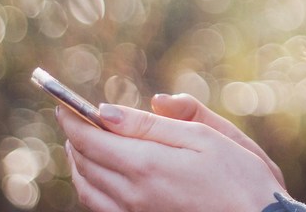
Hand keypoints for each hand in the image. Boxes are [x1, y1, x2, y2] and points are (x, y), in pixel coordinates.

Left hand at [58, 100, 287, 211]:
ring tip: (82, 145)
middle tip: (74, 119)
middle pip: (84, 163)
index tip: (63, 104)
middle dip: (75, 138)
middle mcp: (132, 194)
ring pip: (87, 189)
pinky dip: (91, 188)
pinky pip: (100, 209)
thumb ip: (156, 124)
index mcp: (146, 165)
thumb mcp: (206, 137)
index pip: (91, 138)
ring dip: (79, 163)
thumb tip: (109, 111)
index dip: (73, 118)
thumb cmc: (242, 178)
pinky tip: (101, 177)